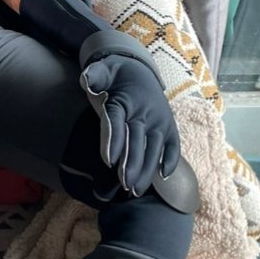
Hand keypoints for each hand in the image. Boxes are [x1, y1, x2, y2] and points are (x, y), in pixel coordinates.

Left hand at [80, 55, 179, 195]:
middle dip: (132, 164)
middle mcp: (146, 112)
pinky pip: (173, 144)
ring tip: (137, 190)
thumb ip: (93, 75)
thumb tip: (86, 79)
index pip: (118, 121)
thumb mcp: (102, 70)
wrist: (139, 68)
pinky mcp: (169, 126)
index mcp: (126, 99)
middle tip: (124, 184)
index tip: (109, 161)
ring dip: (147, 169)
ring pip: (155, 147)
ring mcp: (160, 120)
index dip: (113, 140)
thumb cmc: (114, 77)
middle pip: (137, 140)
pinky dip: (171, 159)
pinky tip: (163, 176)